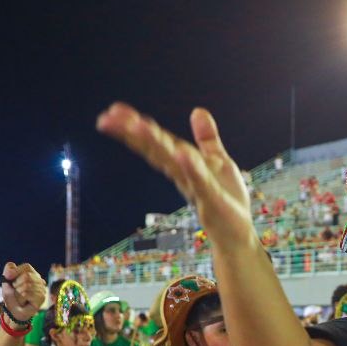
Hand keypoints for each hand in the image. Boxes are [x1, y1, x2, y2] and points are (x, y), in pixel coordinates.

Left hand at [1, 263, 46, 321]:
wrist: (14, 311)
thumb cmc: (12, 296)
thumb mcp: (7, 282)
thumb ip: (8, 272)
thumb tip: (10, 273)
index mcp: (31, 273)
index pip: (27, 267)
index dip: (17, 271)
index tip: (8, 277)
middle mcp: (38, 280)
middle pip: (27, 276)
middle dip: (16, 284)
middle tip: (15, 291)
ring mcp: (42, 288)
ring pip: (27, 286)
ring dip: (18, 293)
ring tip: (20, 298)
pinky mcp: (42, 297)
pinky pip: (28, 294)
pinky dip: (22, 298)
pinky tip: (24, 301)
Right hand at [97, 103, 256, 257]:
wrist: (237, 235)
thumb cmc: (227, 200)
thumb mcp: (218, 160)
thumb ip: (206, 138)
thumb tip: (198, 111)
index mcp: (184, 163)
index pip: (157, 141)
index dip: (136, 125)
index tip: (113, 111)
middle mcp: (184, 174)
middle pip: (156, 150)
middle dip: (134, 133)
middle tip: (108, 118)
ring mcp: (196, 187)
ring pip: (172, 163)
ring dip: (155, 144)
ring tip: (137, 125)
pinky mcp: (212, 200)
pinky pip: (200, 182)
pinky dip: (191, 169)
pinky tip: (181, 154)